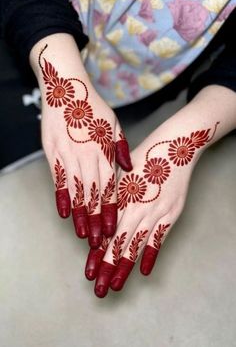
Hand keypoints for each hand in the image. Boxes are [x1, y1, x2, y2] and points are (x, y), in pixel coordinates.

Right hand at [30, 35, 131, 248]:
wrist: (67, 89)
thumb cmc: (93, 107)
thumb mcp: (114, 124)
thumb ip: (121, 148)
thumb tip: (130, 167)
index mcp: (104, 152)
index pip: (110, 188)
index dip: (112, 210)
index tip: (114, 229)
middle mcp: (87, 157)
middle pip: (94, 195)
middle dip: (97, 220)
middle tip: (99, 243)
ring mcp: (68, 156)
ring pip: (76, 191)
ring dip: (80, 215)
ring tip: (83, 235)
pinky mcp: (52, 153)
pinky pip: (57, 179)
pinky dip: (60, 197)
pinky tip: (64, 214)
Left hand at [85, 118, 219, 296]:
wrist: (174, 147)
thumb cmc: (145, 155)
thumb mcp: (121, 172)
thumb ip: (111, 193)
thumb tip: (100, 213)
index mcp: (120, 198)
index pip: (106, 233)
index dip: (97, 255)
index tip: (89, 272)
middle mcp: (135, 208)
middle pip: (118, 244)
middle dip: (107, 269)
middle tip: (99, 290)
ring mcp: (154, 212)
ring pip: (136, 246)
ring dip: (125, 268)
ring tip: (116, 286)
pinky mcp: (171, 213)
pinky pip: (159, 238)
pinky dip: (151, 255)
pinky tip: (144, 271)